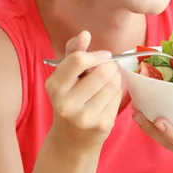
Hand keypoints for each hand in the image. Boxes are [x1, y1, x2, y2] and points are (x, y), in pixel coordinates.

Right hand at [45, 30, 122, 150]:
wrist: (72, 139)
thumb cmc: (70, 99)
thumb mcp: (66, 76)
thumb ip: (73, 52)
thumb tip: (85, 33)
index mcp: (54, 86)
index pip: (78, 60)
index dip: (96, 55)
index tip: (103, 56)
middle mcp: (65, 103)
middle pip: (101, 73)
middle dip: (109, 67)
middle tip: (108, 70)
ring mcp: (83, 117)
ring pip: (112, 85)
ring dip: (115, 79)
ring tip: (108, 82)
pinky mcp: (101, 125)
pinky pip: (118, 98)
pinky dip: (117, 93)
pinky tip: (108, 97)